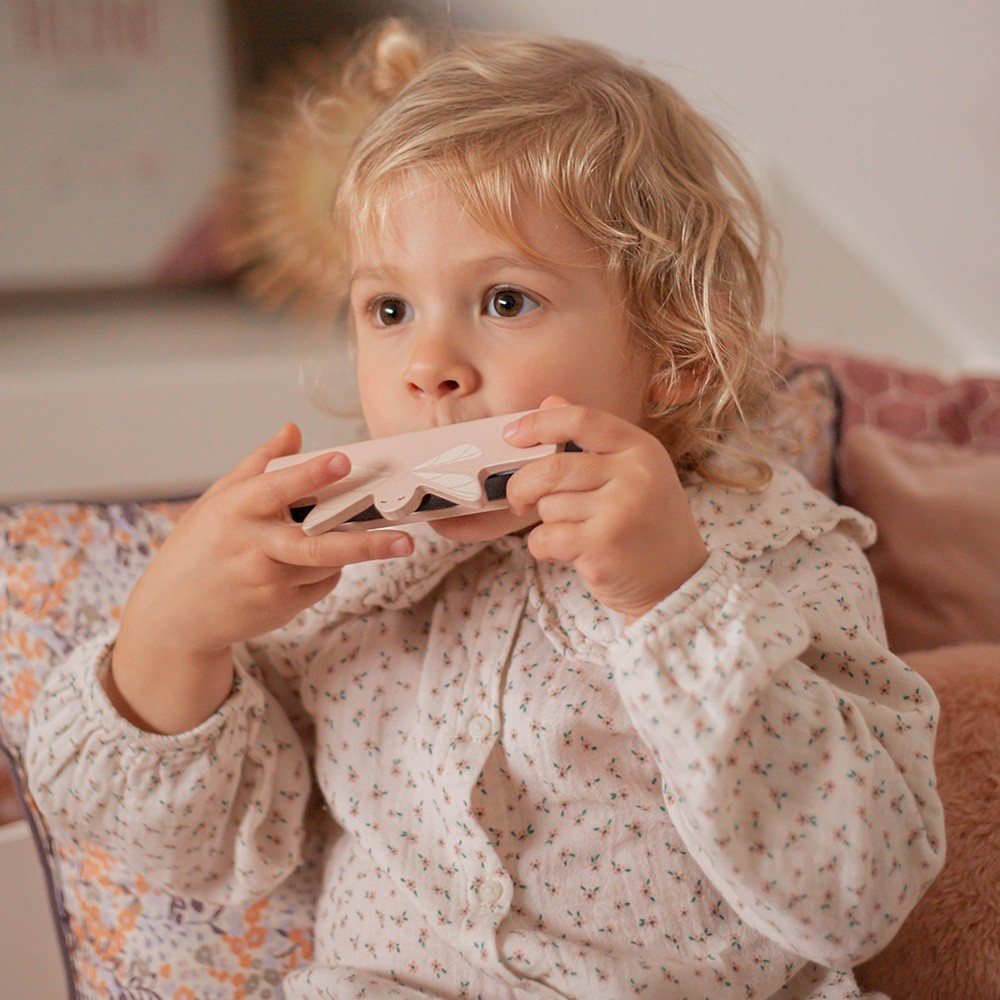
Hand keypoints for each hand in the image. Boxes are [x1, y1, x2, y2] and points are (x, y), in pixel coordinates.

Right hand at [110, 424, 413, 732]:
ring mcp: (268, 583)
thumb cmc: (199, 548)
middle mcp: (253, 548)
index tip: (343, 460)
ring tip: (343, 534)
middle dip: (365, 543)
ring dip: (344, 548)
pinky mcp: (280, 608)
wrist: (174, 615)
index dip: (311, 474)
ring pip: (328, 563)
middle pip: (318, 546)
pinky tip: (305, 564)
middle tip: (405, 540)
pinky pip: (322, 583)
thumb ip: (259, 465)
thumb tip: (293, 430)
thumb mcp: (219, 500)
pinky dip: (326, 571)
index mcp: (235, 511)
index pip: (277, 488)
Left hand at [504, 398, 706, 622]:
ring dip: (547, 522)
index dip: (538, 423)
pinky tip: (566, 552)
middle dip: (523, 485)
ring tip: (574, 532)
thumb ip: (592, 438)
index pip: (581, 419)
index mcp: (641, 449)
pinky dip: (543, 547)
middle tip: (518, 500)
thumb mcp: (633, 473)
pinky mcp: (603, 545)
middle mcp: (635, 474)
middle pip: (552, 467)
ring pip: (548, 506)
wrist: (678, 582)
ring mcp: (621, 510)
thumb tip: (549, 401)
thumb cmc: (647, 525)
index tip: (512, 436)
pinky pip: (545, 537)